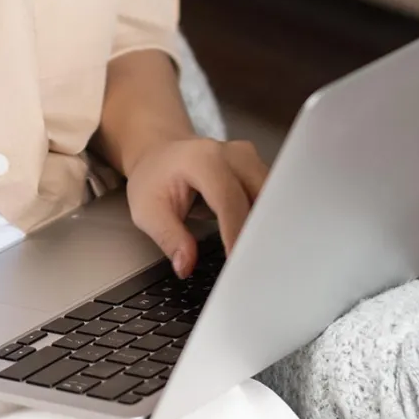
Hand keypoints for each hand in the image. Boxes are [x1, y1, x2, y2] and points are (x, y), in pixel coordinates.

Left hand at [125, 136, 267, 278]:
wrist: (158, 152)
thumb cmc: (153, 178)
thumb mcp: (147, 210)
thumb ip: (169, 238)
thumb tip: (186, 265)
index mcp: (202, 159)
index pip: (228, 199)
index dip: (236, 232)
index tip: (239, 262)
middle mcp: (230, 153)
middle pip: (259, 195)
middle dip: (260, 231)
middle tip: (256, 266)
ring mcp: (247, 158)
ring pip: (272, 196)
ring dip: (268, 225)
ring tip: (261, 256)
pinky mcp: (256, 167)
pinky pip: (271, 195)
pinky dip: (268, 218)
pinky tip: (262, 241)